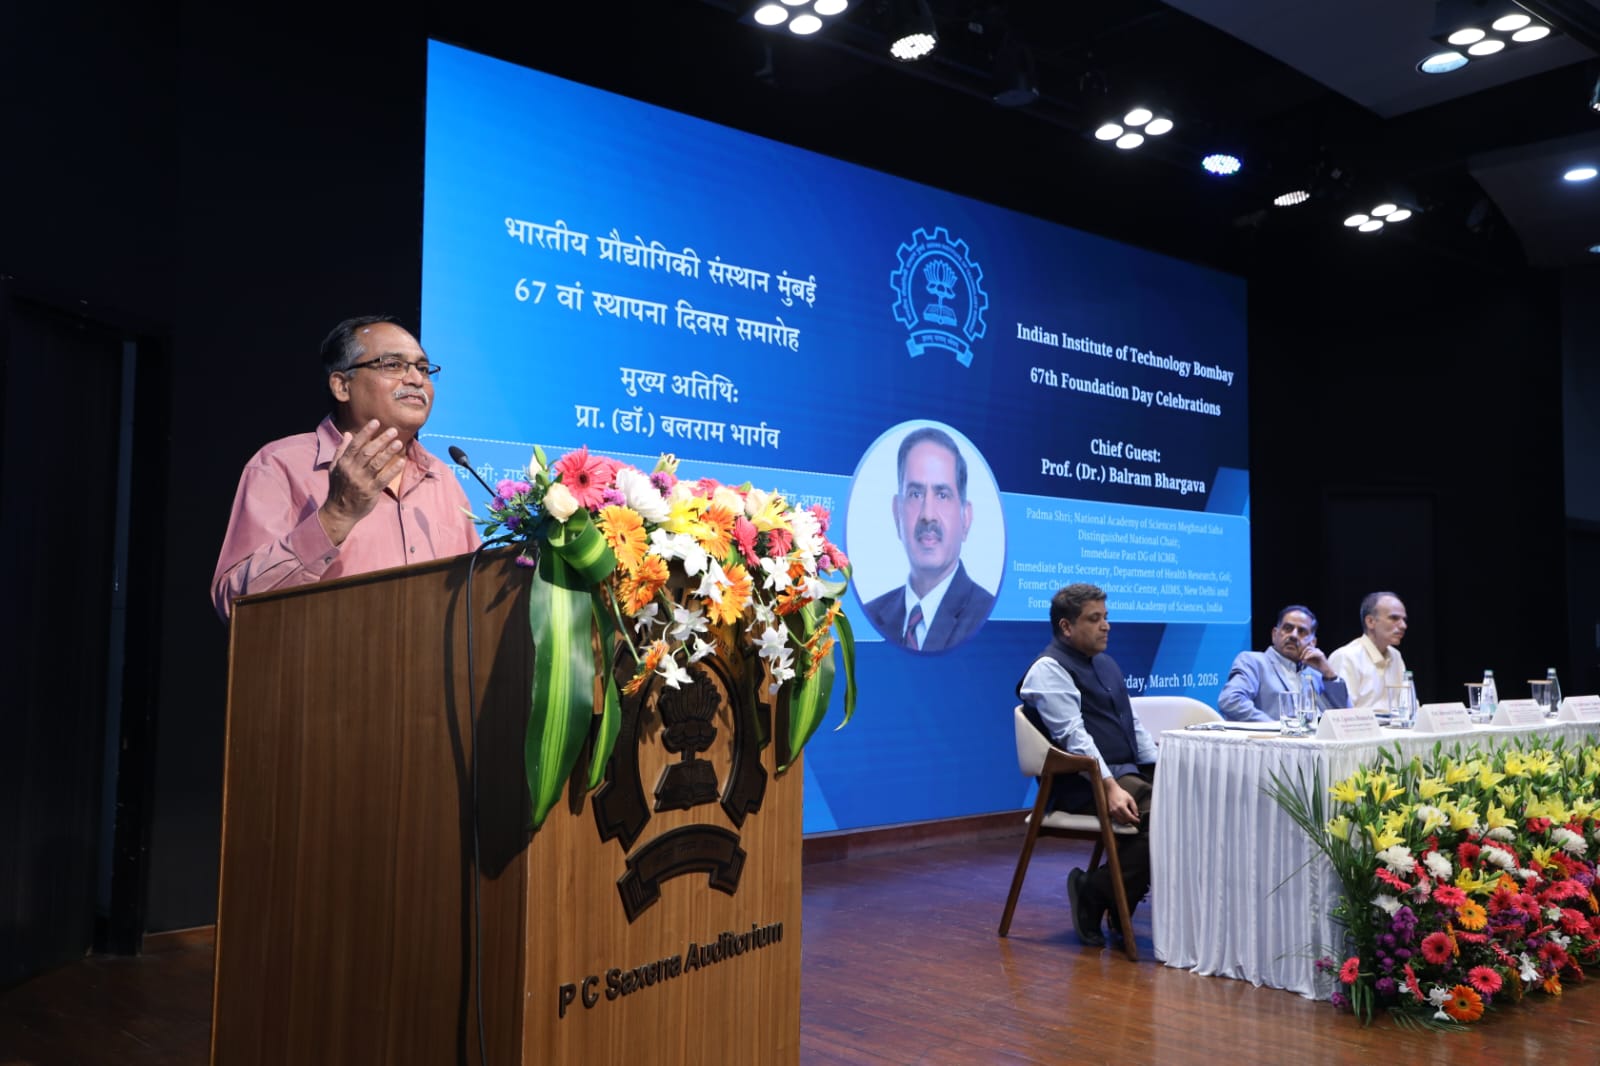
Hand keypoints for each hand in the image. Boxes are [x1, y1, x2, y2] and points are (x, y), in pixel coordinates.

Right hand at [318, 420, 405, 544]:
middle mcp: (352, 470)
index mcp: (343, 463)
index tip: (376, 422)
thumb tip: (348, 434)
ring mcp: (361, 481)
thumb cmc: (338, 488)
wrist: (339, 511)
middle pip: (368, 452)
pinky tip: (401, 462)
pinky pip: (383, 479)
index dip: (366, 432)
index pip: (355, 444)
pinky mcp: (370, 492)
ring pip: (376, 463)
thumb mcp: (334, 468)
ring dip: (388, 452)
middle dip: (381, 440)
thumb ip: (341, 450)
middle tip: (393, 430)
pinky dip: (393, 470)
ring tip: (399, 443)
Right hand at [1104, 777, 1140, 825]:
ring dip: (1126, 820)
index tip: (1138, 820)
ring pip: (1120, 821)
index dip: (1135, 819)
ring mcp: (1112, 812)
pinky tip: (1124, 815)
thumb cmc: (1120, 793)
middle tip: (1134, 817)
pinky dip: (1121, 819)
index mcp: (1121, 806)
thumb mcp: (1130, 799)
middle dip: (1130, 820)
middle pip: (1125, 820)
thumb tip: (1136, 815)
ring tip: (1129, 816)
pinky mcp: (1110, 812)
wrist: (1111, 790)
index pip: (1129, 817)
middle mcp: (1115, 810)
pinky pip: (1117, 819)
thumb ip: (1134, 807)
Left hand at [1300, 644, 1335, 678]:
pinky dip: (1309, 656)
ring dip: (1306, 655)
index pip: (1307, 648)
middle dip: (1303, 653)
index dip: (1303, 652)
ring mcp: (1319, 652)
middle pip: (1308, 648)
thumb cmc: (1317, 666)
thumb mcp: (1309, 663)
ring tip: (1304, 659)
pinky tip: (1306, 658)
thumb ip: (1305, 661)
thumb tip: (1301, 660)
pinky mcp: (1321, 655)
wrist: (1325, 670)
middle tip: (1301, 658)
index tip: (1300, 658)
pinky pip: (1314, 653)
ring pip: (1310, 650)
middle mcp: (1317, 650)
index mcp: (1314, 651)